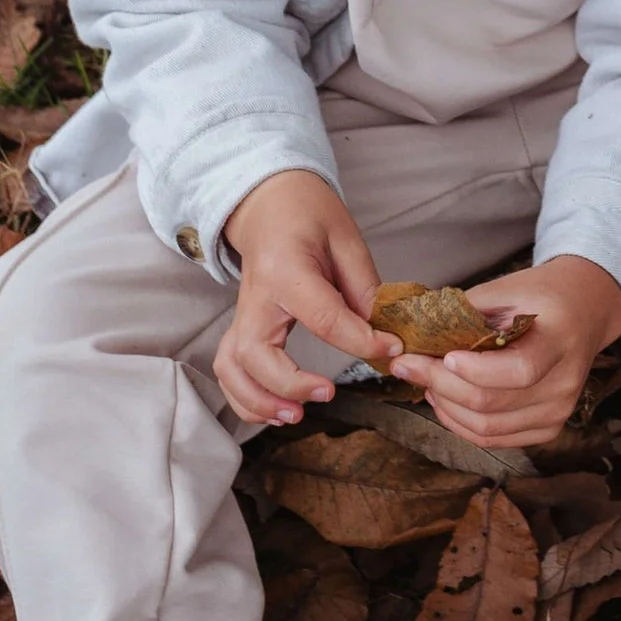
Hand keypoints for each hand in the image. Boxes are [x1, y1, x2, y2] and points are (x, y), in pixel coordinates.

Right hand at [215, 169, 395, 426]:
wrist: (267, 204)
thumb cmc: (308, 215)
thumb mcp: (346, 238)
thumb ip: (364, 286)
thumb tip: (384, 331)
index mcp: (286, 270)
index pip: (322, 316)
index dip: (360, 340)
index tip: (391, 350)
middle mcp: (256, 298)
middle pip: (256, 352)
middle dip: (288, 383)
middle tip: (328, 394)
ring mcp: (242, 315)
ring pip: (233, 368)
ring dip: (258, 399)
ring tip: (294, 415)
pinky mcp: (239, 329)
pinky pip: (229, 372)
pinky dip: (245, 399)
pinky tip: (276, 411)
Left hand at [390, 253, 620, 450]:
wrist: (583, 311)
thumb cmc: (541, 296)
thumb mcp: (507, 289)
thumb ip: (465, 313)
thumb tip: (416, 337)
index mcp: (560, 340)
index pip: (518, 370)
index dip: (474, 370)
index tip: (442, 355)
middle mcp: (564, 383)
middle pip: (492, 404)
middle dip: (440, 385)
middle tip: (408, 366)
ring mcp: (558, 411)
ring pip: (487, 429)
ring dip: (446, 408)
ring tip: (425, 382)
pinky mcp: (548, 428)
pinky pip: (494, 439)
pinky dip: (461, 423)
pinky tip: (446, 400)